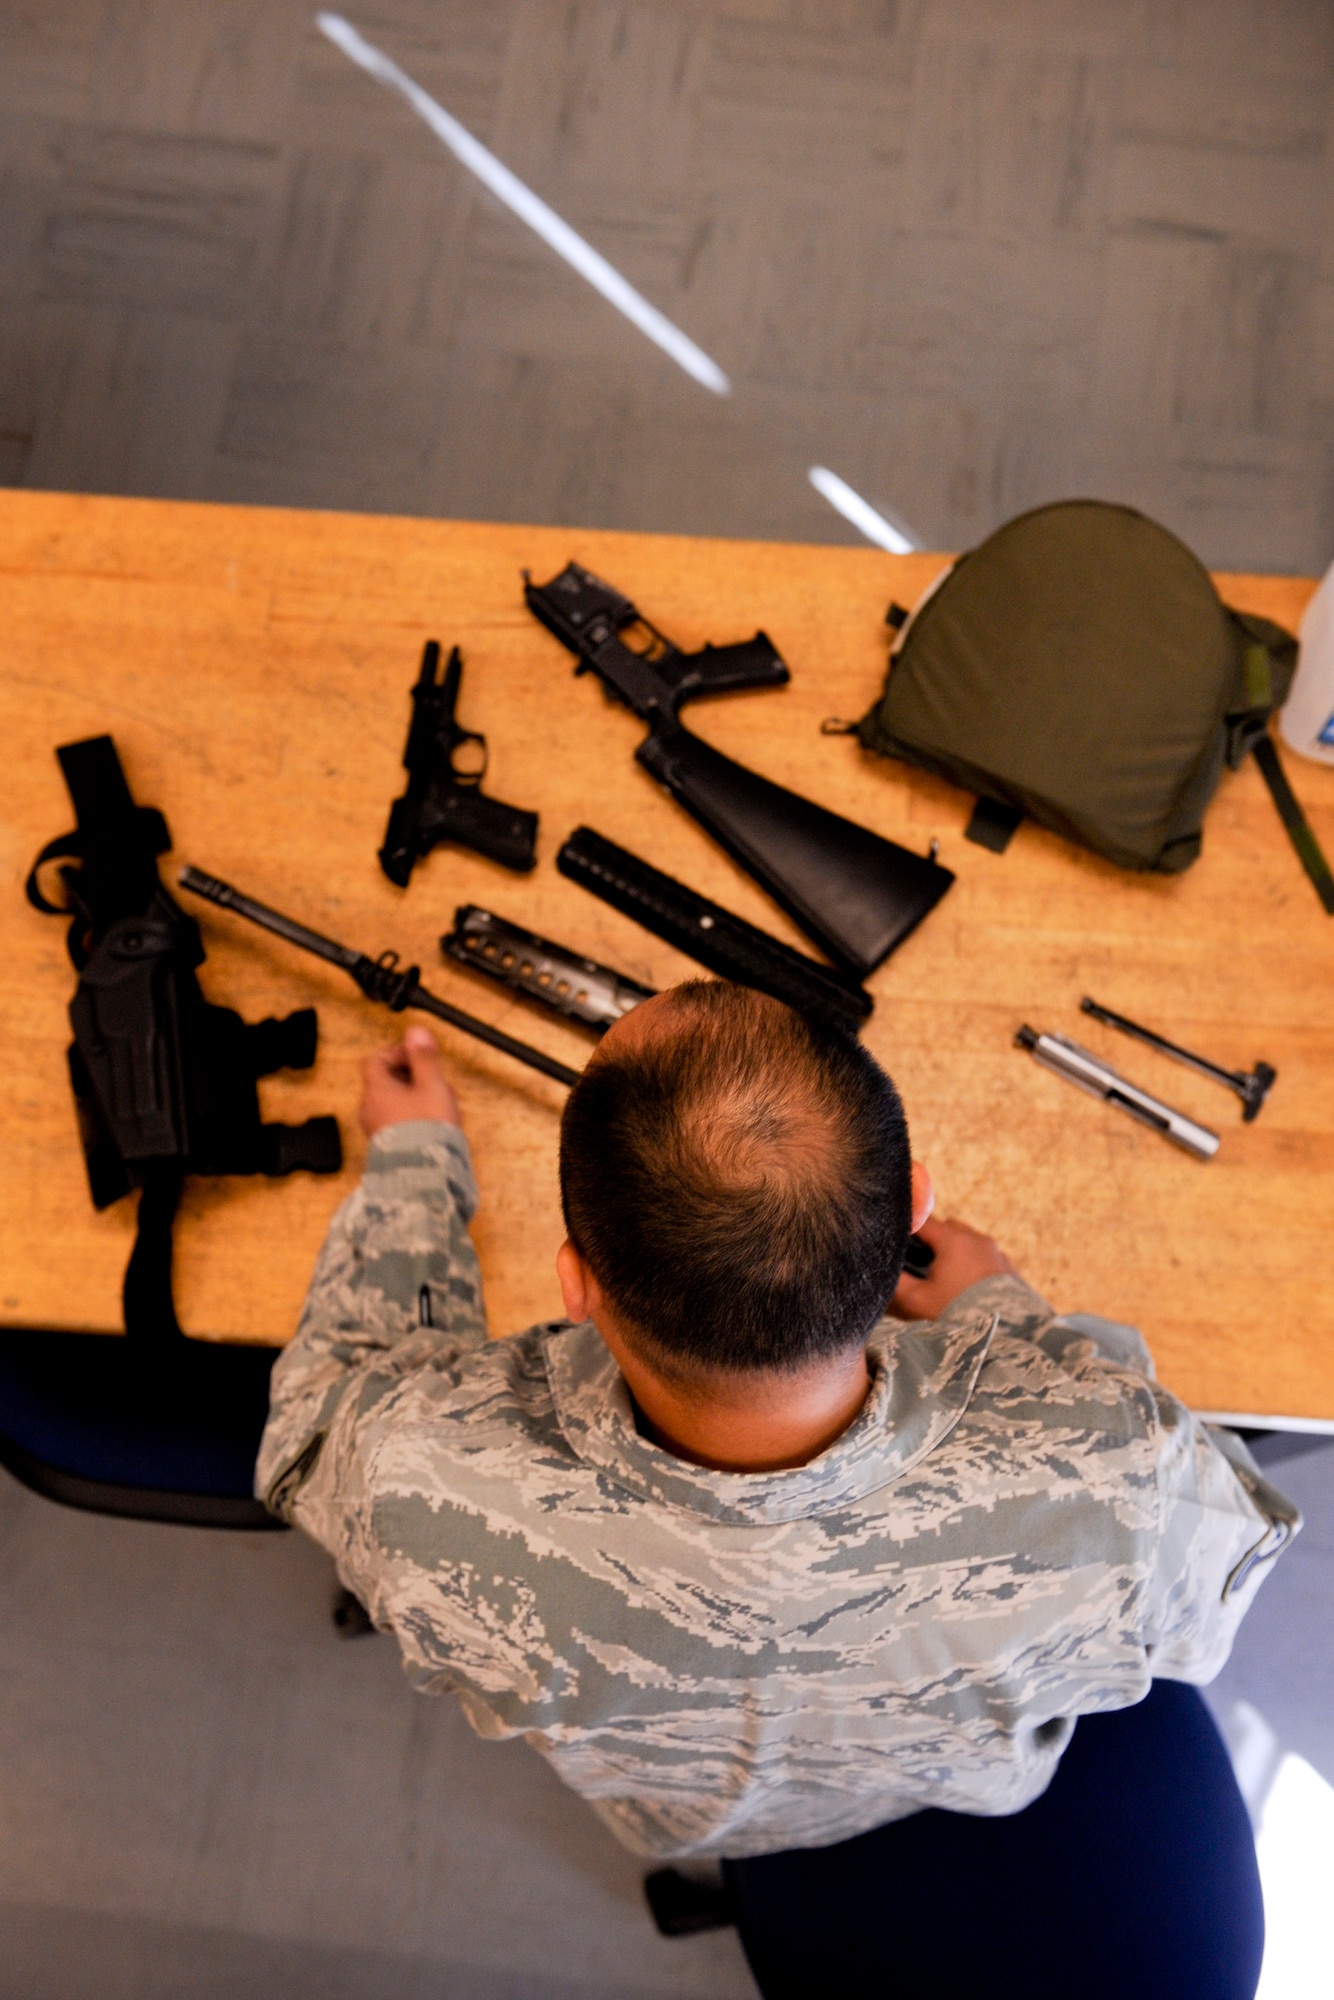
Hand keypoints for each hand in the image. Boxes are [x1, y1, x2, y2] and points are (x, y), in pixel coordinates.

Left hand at [359, 1026, 460, 1137]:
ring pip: (392, 1103)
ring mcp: (376, 1130)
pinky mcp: (386, 1147)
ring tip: (440, 1103)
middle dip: (411, 1077)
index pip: (375, 1060)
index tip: (417, 1055)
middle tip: (434, 1080)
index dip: (396, 1053)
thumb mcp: (432, 1086)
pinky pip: (395, 1123)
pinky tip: (433, 1125)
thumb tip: (415, 1032)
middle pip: (384, 1082)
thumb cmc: (426, 1130)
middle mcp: (370, 1109)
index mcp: (377, 1090)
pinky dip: (412, 1117)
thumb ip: (424, 1058)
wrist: (422, 1175)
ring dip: (414, 1097)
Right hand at [890, 1214, 1018, 1320]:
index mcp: (952, 1240)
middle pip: (948, 1228)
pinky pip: (986, 1258)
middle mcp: (977, 1239)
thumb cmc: (955, 1313)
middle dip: (933, 1239)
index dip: (908, 1228)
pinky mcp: (1010, 1269)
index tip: (897, 1241)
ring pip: (969, 1242)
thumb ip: (896, 1281)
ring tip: (945, 1276)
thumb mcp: (917, 1300)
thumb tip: (884, 1270)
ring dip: (956, 1251)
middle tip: (919, 1262)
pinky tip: (969, 1287)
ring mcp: (996, 1253)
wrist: (1003, 1336)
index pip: (924, 1220)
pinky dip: (975, 1264)